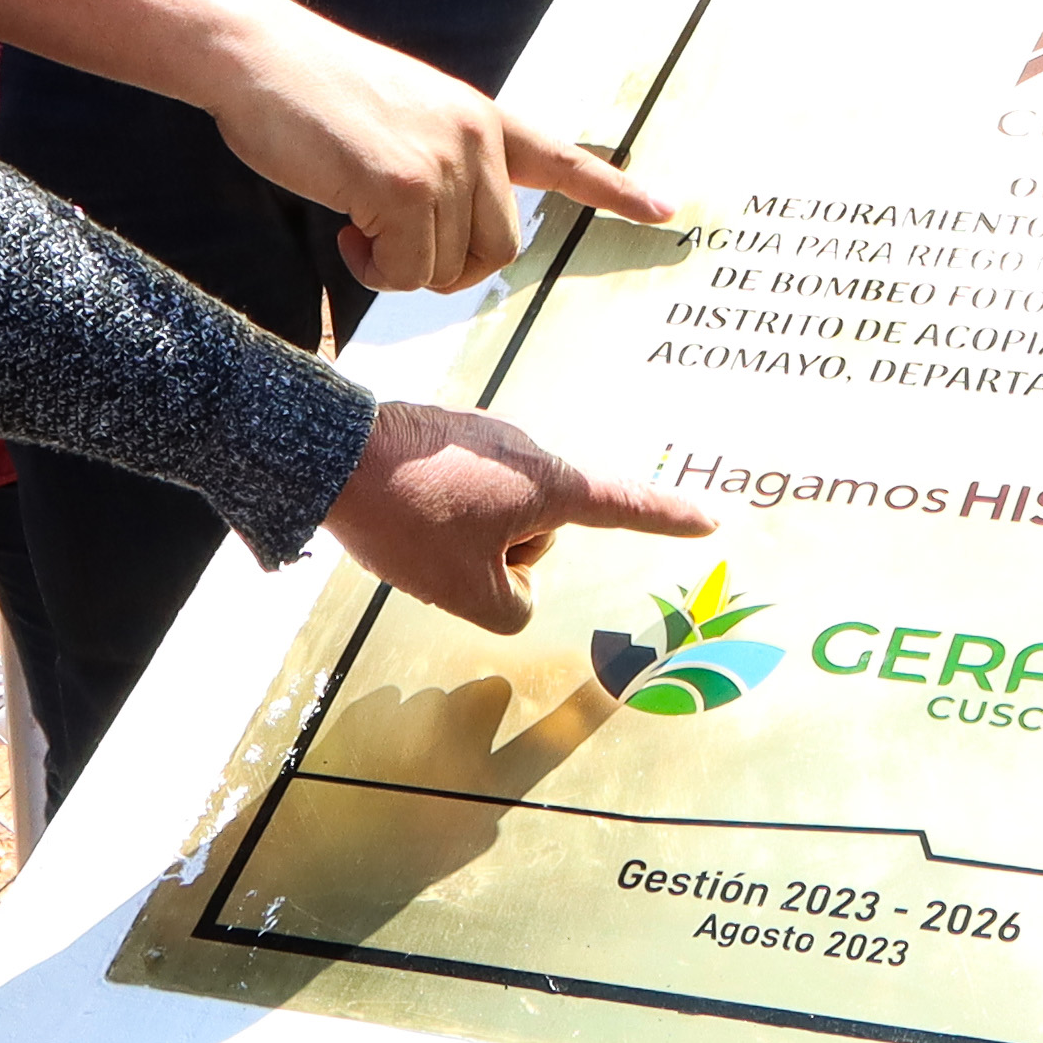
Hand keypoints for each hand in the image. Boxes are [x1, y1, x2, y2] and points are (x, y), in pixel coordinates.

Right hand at [215, 19, 679, 296]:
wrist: (256, 54)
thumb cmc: (310, 93)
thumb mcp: (400, 118)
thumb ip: (440, 167)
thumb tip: (447, 241)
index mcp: (480, 117)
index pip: (560, 158)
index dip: (612, 189)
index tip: (663, 209)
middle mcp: (477, 137)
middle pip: (498, 251)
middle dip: (442, 265)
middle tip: (382, 237)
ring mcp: (446, 161)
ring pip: (447, 271)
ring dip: (395, 266)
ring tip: (354, 216)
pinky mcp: (404, 187)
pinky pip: (406, 273)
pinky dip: (372, 269)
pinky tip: (344, 228)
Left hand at [319, 400, 719, 634]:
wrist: (333, 456)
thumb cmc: (408, 520)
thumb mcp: (468, 591)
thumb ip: (515, 608)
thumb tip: (514, 590)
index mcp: (546, 485)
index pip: (625, 507)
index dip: (669, 518)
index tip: (709, 518)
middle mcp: (527, 452)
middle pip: (540, 531)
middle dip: (503, 556)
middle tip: (444, 555)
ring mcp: (487, 437)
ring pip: (498, 517)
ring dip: (468, 537)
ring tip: (416, 530)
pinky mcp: (450, 434)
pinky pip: (465, 493)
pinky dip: (442, 513)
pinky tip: (404, 512)